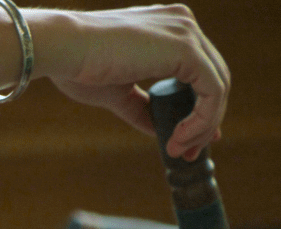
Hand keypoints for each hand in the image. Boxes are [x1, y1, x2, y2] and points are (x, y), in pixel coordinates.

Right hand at [36, 5, 229, 159]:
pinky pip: (212, 91)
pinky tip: (179, 137)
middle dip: (205, 121)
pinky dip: (202, 119)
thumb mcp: (117, 92)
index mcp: (168, 29)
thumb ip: (143, 108)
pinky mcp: (186, 48)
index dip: (199, 109)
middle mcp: (183, 24)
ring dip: (204, 125)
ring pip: (218, 86)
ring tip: (180, 149)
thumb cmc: (78, 66)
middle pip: (214, 78)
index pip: (199, 71)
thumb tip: (162, 131)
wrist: (62, 48)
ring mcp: (187, 33)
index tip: (185, 140)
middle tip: (188, 152)